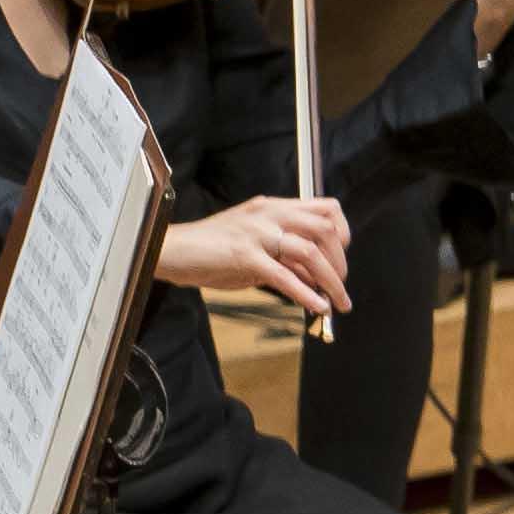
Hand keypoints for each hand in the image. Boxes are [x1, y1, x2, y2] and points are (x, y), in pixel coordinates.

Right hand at [160, 195, 351, 321]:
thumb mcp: (257, 247)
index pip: (326, 209)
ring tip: (335, 302)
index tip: (341, 256)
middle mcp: (269, 214)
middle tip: (340, 285)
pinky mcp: (243, 256)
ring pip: (310, 252)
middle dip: (340, 261)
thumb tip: (319, 277)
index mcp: (273, 207)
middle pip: (325, 230)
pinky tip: (317, 306)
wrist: (171, 250)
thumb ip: (287, 256)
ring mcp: (256, 233)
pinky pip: (284, 276)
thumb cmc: (212, 250)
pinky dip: (306, 293)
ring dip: (330, 281)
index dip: (342, 233)